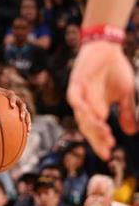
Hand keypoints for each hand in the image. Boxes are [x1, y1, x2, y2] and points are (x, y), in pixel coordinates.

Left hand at [0, 83, 30, 132]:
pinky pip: (25, 121)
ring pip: (27, 114)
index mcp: (10, 94)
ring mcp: (20, 108)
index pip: (12, 96)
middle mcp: (17, 101)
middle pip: (23, 105)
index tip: (12, 106)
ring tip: (28, 130)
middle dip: (23, 111)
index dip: (13, 101)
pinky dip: (26, 128)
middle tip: (21, 118)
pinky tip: (26, 136)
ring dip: (28, 121)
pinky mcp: (20, 114)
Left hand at [67, 42, 135, 159]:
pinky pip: (75, 97)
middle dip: (96, 138)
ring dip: (92, 125)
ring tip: (105, 132)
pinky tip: (92, 114)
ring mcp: (79, 93)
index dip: (99, 143)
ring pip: (80, 114)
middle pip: (86, 126)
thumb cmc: (114, 70)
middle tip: (107, 147)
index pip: (94, 131)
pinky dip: (81, 106)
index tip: (108, 156)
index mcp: (95, 109)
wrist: (107, 48)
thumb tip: (131, 132)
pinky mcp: (76, 82)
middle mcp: (85, 104)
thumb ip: (126, 112)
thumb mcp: (125, 95)